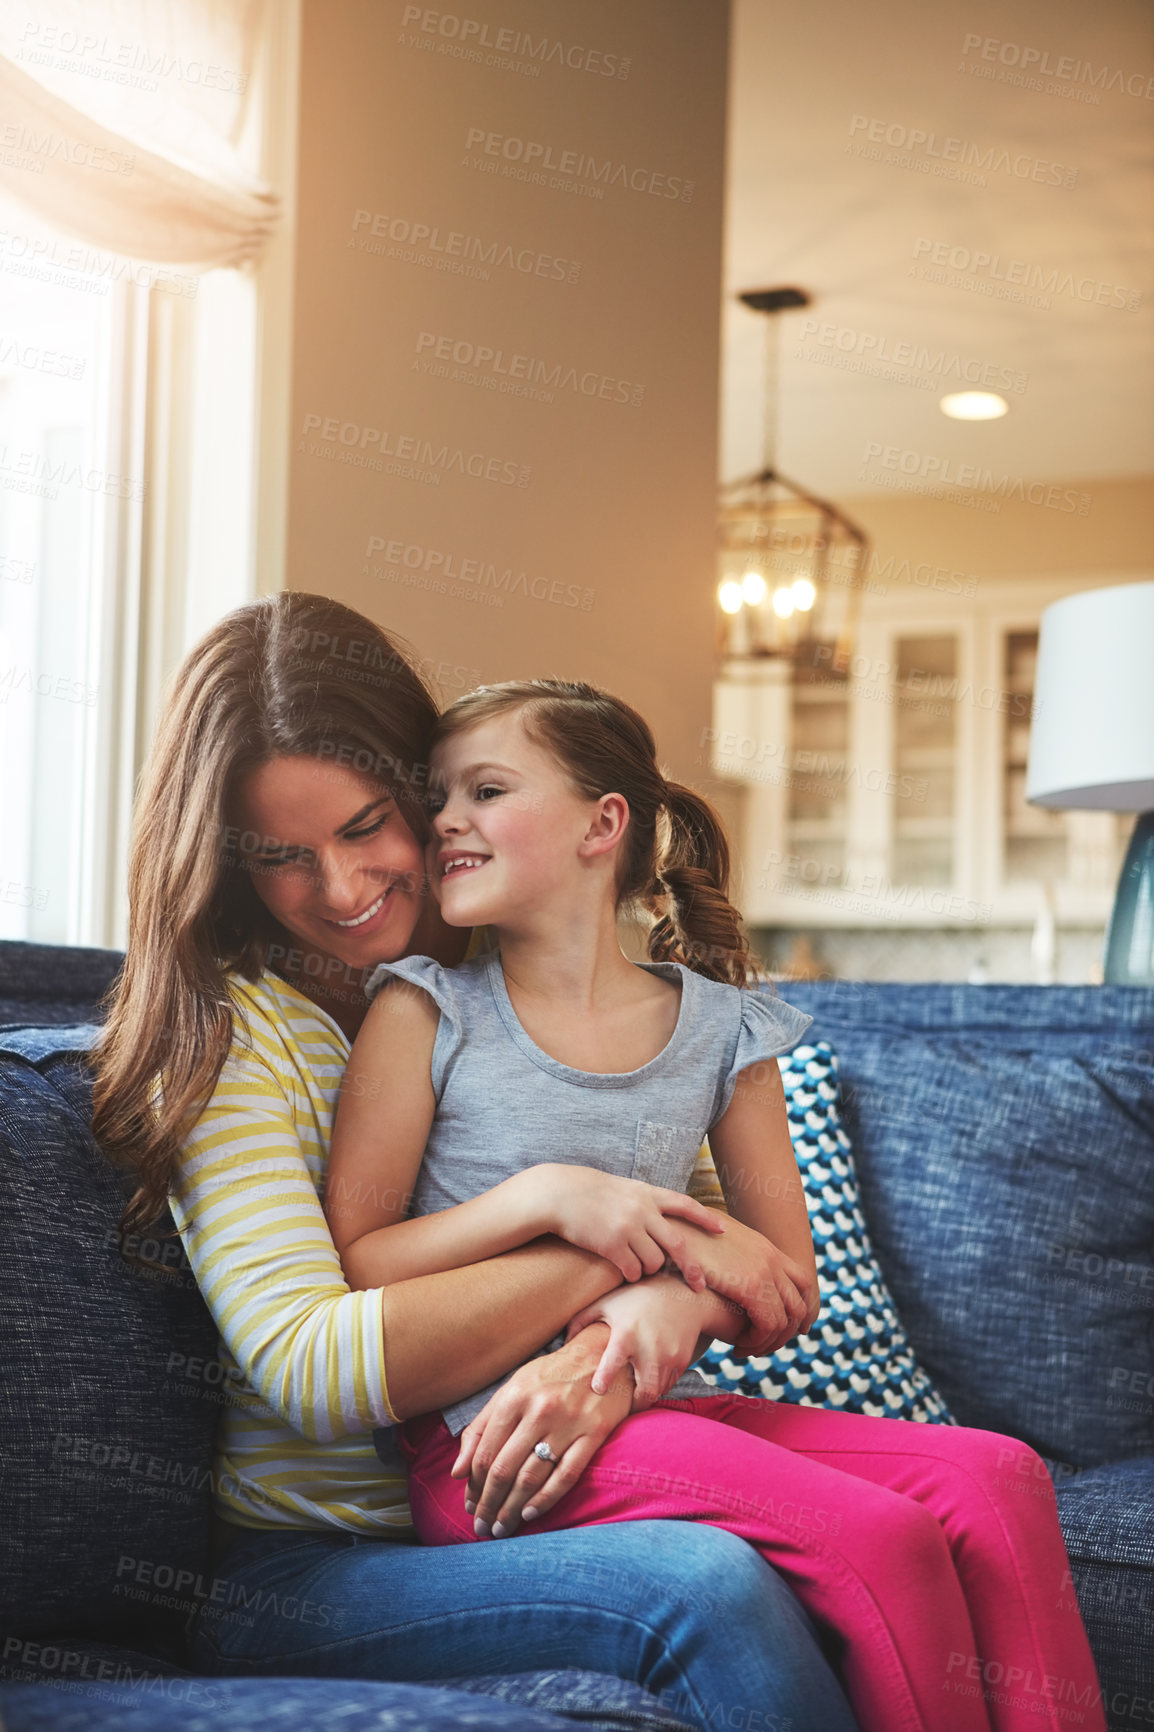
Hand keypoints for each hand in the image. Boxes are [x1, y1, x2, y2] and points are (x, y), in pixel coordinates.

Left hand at [450, 1324, 631, 1537]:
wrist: (602, 1354)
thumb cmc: (551, 1376)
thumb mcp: (513, 1389)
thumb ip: (482, 1427)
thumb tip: (457, 1472)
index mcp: (514, 1396)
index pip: (484, 1451)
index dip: (473, 1485)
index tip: (469, 1505)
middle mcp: (539, 1409)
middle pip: (504, 1468)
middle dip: (488, 1504)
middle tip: (481, 1528)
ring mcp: (568, 1422)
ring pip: (531, 1477)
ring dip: (512, 1509)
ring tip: (501, 1528)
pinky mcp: (594, 1433)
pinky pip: (566, 1475)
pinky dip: (545, 1500)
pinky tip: (530, 1514)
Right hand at [515, 1163, 724, 1286]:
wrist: (558, 1194)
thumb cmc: (587, 1192)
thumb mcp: (621, 1188)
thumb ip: (643, 1202)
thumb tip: (662, 1221)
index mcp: (647, 1193)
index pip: (684, 1204)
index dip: (705, 1218)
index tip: (722, 1229)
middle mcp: (642, 1209)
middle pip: (678, 1245)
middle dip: (692, 1269)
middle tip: (700, 1285)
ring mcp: (629, 1227)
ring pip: (654, 1262)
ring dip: (648, 1270)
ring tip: (633, 1263)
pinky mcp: (613, 1244)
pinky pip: (633, 1271)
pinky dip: (631, 1275)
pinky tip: (622, 1269)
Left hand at [565, 1272, 728, 1407]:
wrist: (680, 1293)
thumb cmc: (636, 1297)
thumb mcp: (606, 1303)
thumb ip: (581, 1321)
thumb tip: (564, 1343)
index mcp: (626, 1335)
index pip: (613, 1364)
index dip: (603, 1380)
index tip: (597, 1389)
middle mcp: (650, 1349)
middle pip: (644, 1394)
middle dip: (632, 1406)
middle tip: (621, 1406)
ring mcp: (669, 1357)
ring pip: (657, 1393)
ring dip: (645, 1396)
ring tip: (633, 1394)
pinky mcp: (682, 1361)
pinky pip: (669, 1385)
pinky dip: (658, 1387)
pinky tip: (648, 1380)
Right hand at [670, 1214, 818, 1355]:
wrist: (673, 1228)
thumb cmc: (685, 1236)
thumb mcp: (717, 1240)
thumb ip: (731, 1254)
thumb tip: (726, 1267)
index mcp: (765, 1248)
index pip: (803, 1282)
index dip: (803, 1309)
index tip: (795, 1329)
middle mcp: (771, 1259)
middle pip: (800, 1306)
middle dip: (787, 1334)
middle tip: (765, 1347)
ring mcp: (764, 1271)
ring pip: (784, 1321)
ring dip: (768, 1343)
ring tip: (748, 1350)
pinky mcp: (750, 1286)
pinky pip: (768, 1324)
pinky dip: (757, 1341)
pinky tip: (738, 1347)